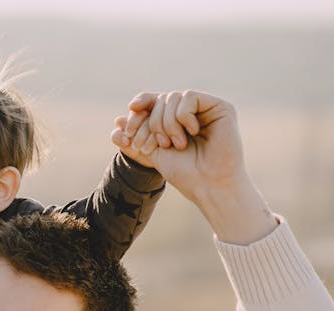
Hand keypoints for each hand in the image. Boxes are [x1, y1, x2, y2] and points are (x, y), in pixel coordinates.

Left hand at [111, 90, 244, 200]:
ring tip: (176, 144)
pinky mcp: (221, 107)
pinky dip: (183, 115)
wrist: (207, 185)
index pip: (155, 101)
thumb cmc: (184, 173)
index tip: (131, 108)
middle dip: (153, 122)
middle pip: (161, 99)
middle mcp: (192, 112)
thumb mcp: (152, 153)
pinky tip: (192, 132)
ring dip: (167, 123)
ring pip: (173, 97)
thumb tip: (117, 121)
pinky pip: (189, 97)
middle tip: (159, 145)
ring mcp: (206, 109)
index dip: (142, 102)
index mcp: (176, 121)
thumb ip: (135, 137)